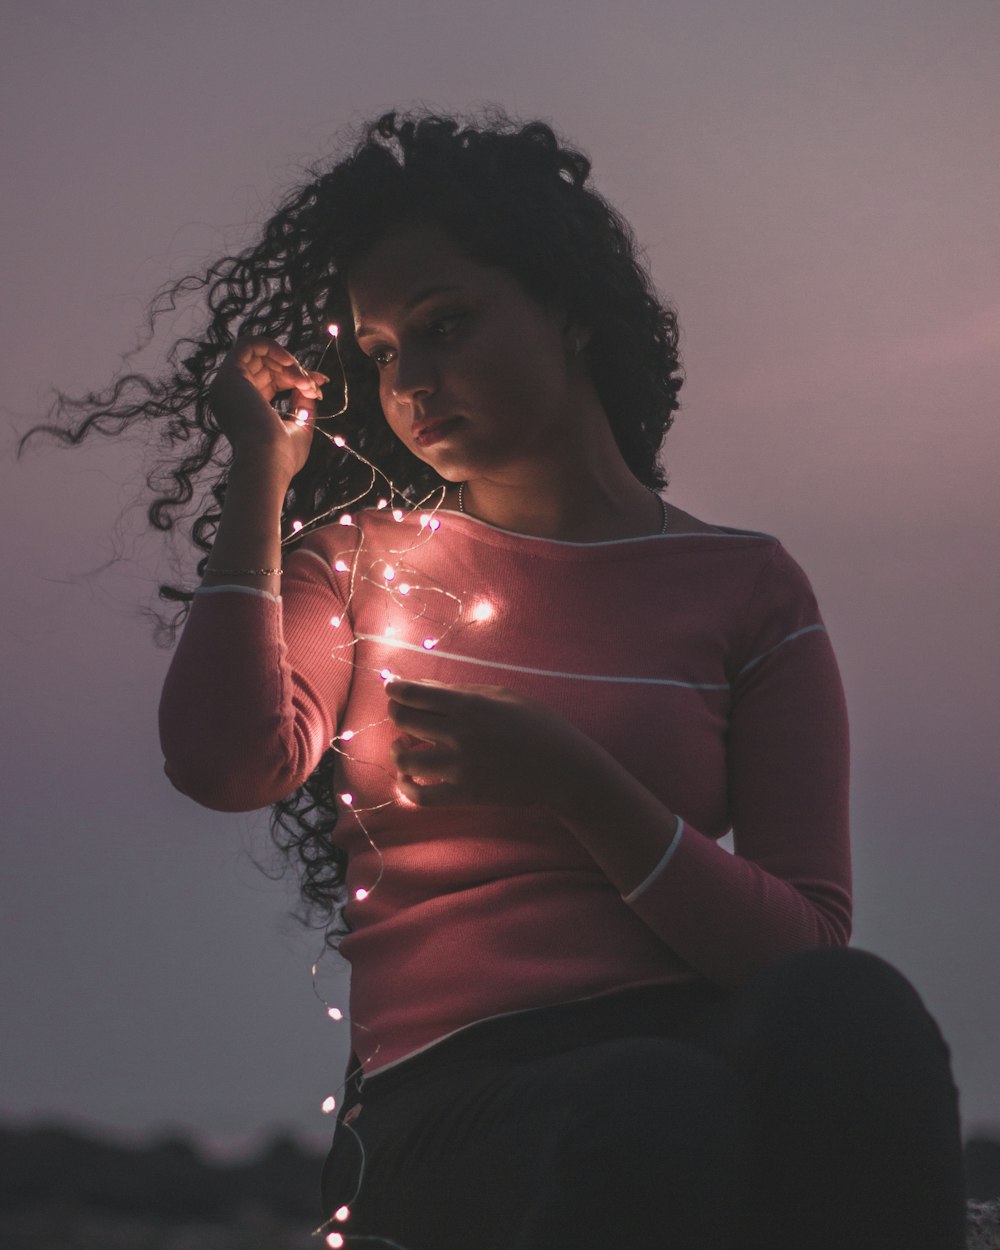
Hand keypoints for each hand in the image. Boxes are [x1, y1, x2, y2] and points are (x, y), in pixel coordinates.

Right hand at [208, 337, 328, 480]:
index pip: (270, 381)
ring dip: (289, 363)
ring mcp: (228, 384)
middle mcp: (233, 395)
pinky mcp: (229, 375)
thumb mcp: (299, 426)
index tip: (320, 383)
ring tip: (305, 382)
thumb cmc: (282, 457)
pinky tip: (290, 363)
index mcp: (246, 409)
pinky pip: (248, 344)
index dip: (296, 377)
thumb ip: (302, 404)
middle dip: (296, 371)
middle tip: (315, 386)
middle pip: (267, 367)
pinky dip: (273, 347)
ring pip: (261, 355)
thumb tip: (309, 385)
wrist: (266, 463)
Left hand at [386, 677, 599, 809]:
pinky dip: (406, 788)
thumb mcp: (503, 696)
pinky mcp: (464, 796)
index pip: (415, 694)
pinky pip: (420, 797)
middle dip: (396, 714)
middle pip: (404, 721)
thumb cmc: (538, 724)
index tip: (391, 688)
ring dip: (397, 750)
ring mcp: (460, 767)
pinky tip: (406, 779)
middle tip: (400, 714)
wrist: (564, 768)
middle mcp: (460, 734)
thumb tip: (422, 685)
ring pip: (405, 760)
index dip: (395, 689)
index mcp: (470, 705)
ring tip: (403, 746)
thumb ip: (460, 691)